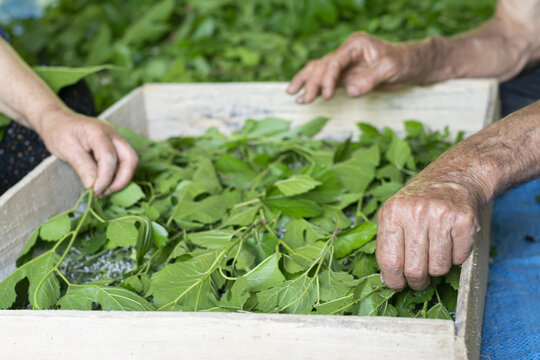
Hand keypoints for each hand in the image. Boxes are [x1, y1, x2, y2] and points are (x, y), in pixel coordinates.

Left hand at [37, 107, 137, 195]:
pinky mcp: (116, 146)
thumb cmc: (59, 132)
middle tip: (104, 192)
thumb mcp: (66, 150)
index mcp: (97, 132)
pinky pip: (124, 162)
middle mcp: (112, 134)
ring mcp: (117, 139)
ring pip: (131, 162)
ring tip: (103, 190)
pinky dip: (118, 175)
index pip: (109, 157)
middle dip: (121, 180)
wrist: (59, 120)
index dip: (105, 178)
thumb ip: (82, 167)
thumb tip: (94, 186)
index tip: (94, 191)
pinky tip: (105, 182)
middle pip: (130, 159)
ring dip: (121, 179)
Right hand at [287, 32, 415, 103]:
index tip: (326, 95)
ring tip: (292, 94)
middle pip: (322, 66)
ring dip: (306, 82)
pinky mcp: (346, 76)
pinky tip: (303, 97)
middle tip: (304, 99)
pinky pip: (326, 81)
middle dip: (311, 82)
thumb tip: (350, 91)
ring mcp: (345, 65)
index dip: (328, 78)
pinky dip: (314, 88)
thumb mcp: (391, 69)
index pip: (335, 61)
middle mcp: (347, 52)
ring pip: (319, 71)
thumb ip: (370, 79)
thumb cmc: (404, 62)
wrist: (413, 66)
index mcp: (355, 45)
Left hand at [376, 178, 480, 289]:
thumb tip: (386, 279)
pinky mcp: (464, 221)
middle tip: (419, 277)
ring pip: (439, 268)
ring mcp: (441, 215)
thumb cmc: (418, 201)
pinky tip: (450, 241)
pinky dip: (456, 257)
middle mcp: (415, 212)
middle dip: (417, 280)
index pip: (389, 261)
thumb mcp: (394, 214)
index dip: (393, 280)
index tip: (397, 284)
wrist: (453, 178)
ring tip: (435, 252)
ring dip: (437, 268)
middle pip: (415, 269)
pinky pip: (459, 258)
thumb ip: (387, 244)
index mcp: (392, 213)